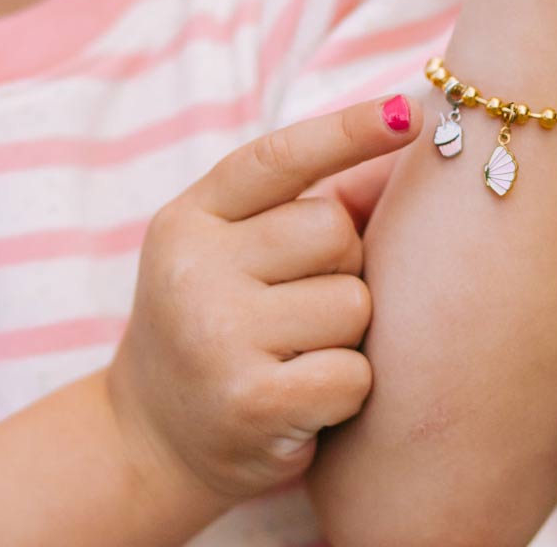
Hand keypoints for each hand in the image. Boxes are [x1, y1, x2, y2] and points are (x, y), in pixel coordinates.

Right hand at [104, 93, 422, 509]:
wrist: (150, 443)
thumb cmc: (218, 324)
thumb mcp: (234, 248)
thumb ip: (307, 196)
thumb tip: (403, 129)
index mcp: (189, 219)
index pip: (278, 158)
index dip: (346, 131)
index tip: (406, 113)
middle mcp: (194, 270)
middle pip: (334, 230)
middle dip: (343, 265)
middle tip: (300, 302)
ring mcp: (217, 337)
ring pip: (354, 303)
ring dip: (346, 334)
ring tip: (296, 354)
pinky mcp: (251, 403)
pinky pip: (354, 372)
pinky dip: (345, 390)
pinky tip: (303, 401)